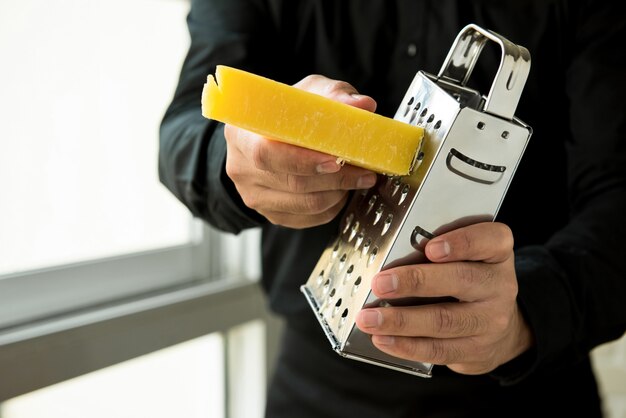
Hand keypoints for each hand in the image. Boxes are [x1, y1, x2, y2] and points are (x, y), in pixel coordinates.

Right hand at [224, 75, 378, 228]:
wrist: (269, 138)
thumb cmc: (289, 114)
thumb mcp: (308, 95)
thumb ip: (334, 97)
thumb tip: (364, 105)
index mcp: (242, 133)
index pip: (266, 153)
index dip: (303, 160)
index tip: (336, 160)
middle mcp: (241, 167)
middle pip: (292, 182)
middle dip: (335, 179)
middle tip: (365, 172)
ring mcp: (254, 195)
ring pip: (304, 204)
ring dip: (338, 193)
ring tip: (357, 179)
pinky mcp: (270, 214)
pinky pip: (307, 218)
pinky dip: (331, 207)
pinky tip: (340, 190)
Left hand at [355, 222, 533, 374]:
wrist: (499, 329)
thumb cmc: (470, 281)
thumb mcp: (466, 257)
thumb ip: (436, 252)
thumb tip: (391, 260)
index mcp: (496, 253)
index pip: (489, 240)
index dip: (461, 242)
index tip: (430, 248)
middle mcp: (500, 285)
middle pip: (460, 280)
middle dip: (415, 282)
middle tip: (380, 284)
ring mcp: (491, 321)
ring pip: (444, 320)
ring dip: (400, 321)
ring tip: (370, 319)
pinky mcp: (476, 350)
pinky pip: (438, 349)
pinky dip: (406, 345)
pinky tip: (383, 339)